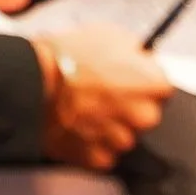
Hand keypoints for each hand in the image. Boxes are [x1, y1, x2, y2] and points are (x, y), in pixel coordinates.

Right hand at [33, 27, 173, 168]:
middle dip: (131, 109)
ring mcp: (121, 140)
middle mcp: (143, 116)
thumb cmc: (69, 58)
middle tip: (106, 98)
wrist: (33, 84)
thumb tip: (140, 59)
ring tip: (88, 112)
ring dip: (111, 129)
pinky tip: (79, 128)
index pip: (163, 89)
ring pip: (125, 138)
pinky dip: (93, 146)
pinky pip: (103, 154)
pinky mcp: (97, 158)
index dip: (143, 84)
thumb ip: (135, 53)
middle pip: (147, 116)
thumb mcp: (111, 36)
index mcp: (153, 85)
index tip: (129, 82)